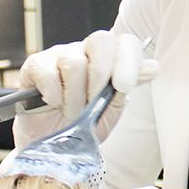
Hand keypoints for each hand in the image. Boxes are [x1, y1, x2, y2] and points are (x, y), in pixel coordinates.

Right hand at [12, 30, 156, 144]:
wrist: (50, 148)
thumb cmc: (82, 127)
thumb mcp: (110, 110)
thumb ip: (127, 87)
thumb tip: (153, 67)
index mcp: (109, 61)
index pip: (126, 43)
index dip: (129, 60)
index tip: (124, 85)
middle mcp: (86, 52)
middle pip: (101, 39)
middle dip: (101, 74)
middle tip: (94, 101)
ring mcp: (59, 56)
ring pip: (74, 61)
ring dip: (75, 95)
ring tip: (72, 112)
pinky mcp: (34, 66)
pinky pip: (47, 72)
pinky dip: (54, 95)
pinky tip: (52, 104)